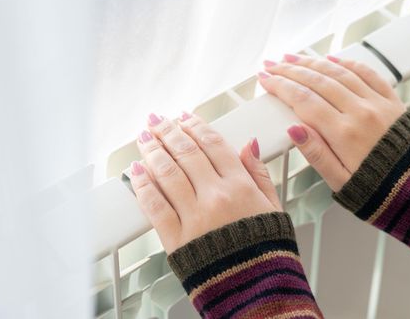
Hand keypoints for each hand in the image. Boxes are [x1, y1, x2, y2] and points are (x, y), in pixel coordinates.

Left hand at [129, 113, 280, 253]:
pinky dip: (143, 186)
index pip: (213, 144)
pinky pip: (155, 206)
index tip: (184, 117)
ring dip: (152, 151)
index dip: (195, 126)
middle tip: (156, 120)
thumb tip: (249, 144)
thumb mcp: (274, 207)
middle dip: (167, 131)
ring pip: (167, 173)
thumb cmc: (265, 252)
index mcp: (241, 187)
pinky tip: (136, 171)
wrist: (257, 291)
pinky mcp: (176, 239)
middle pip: (186, 152)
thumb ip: (259, 174)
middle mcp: (216, 197)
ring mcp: (194, 217)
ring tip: (144, 137)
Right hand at [259, 54, 406, 191]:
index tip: (265, 80)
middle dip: (290, 70)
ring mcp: (377, 103)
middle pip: (317, 81)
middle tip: (271, 65)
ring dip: (312, 62)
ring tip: (292, 57)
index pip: (303, 100)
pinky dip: (347, 63)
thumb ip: (315, 153)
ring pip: (339, 72)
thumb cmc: (376, 188)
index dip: (280, 87)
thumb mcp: (338, 180)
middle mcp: (360, 112)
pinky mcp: (391, 101)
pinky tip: (332, 59)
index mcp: (343, 133)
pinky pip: (367, 73)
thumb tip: (293, 129)